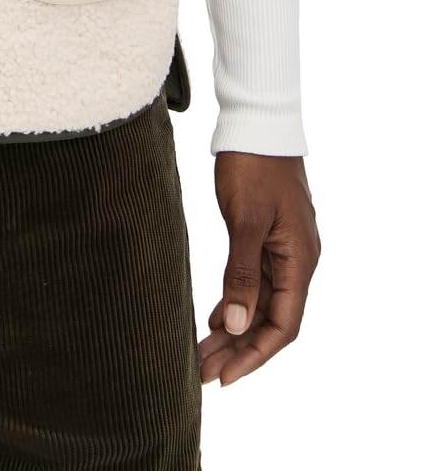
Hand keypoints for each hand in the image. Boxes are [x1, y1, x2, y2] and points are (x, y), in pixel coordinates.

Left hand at [199, 152, 319, 385]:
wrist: (257, 123)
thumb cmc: (254, 167)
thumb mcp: (245, 220)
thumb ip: (242, 273)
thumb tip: (238, 327)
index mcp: (300, 260)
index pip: (282, 325)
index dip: (255, 355)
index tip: (225, 378)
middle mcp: (297, 260)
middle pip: (271, 319)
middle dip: (239, 349)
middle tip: (203, 373)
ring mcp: (283, 249)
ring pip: (260, 302)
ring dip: (235, 329)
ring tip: (202, 353)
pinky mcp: (266, 237)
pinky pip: (254, 281)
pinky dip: (235, 302)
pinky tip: (215, 318)